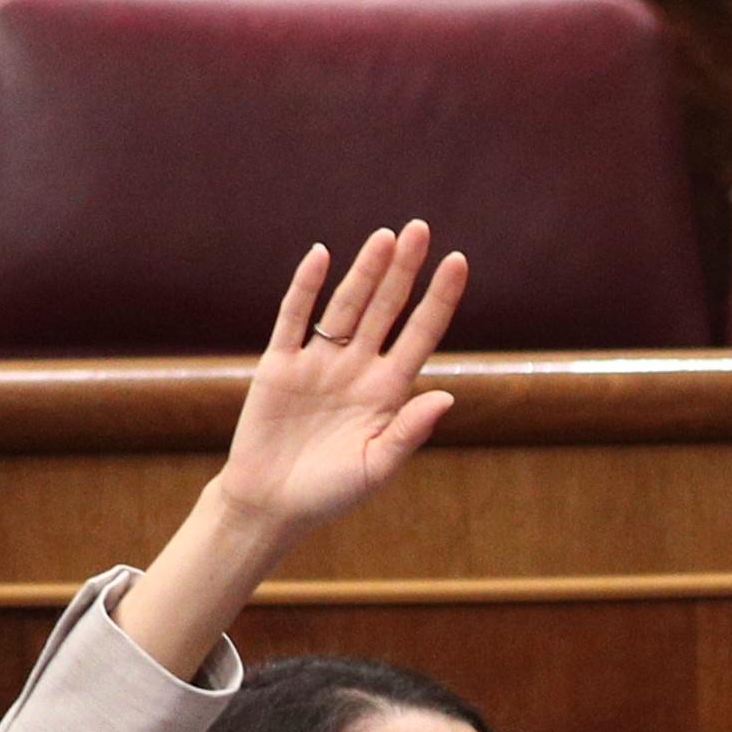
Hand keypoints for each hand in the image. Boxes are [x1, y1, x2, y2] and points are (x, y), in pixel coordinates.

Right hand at [107, 227, 466, 680]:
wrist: (272, 504)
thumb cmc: (331, 492)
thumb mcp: (378, 467)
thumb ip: (410, 431)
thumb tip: (448, 396)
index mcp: (388, 391)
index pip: (420, 334)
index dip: (439, 299)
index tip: (458, 262)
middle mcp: (358, 368)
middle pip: (386, 308)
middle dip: (404, 270)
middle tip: (421, 228)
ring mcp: (319, 363)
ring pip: (346, 306)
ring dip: (365, 270)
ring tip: (385, 236)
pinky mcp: (280, 365)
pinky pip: (294, 318)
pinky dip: (306, 288)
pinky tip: (322, 256)